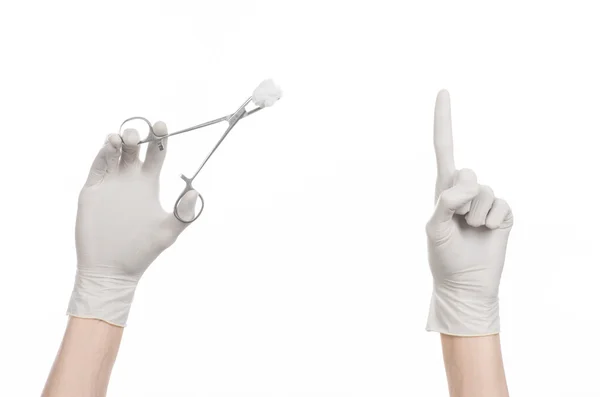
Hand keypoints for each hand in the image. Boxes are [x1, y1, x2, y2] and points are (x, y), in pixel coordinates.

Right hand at [67, 122, 197, 325]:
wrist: (111, 269)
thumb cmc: (142, 252)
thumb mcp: (168, 231)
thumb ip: (183, 213)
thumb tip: (197, 192)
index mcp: (148, 184)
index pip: (156, 154)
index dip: (160, 139)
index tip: (162, 125)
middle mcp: (130, 180)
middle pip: (134, 148)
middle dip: (137, 135)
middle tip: (140, 134)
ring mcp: (110, 183)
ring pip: (114, 152)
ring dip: (118, 140)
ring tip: (122, 139)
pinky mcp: (92, 190)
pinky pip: (97, 166)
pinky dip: (103, 153)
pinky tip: (109, 148)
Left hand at [425, 90, 513, 335]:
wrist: (466, 284)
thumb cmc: (444, 256)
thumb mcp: (434, 229)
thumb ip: (444, 202)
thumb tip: (465, 184)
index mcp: (443, 189)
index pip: (444, 148)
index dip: (444, 121)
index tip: (443, 91)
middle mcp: (464, 190)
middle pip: (467, 173)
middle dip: (461, 199)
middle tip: (457, 222)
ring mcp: (485, 201)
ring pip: (484, 192)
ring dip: (475, 216)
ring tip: (470, 232)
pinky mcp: (503, 213)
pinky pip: (501, 205)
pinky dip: (492, 222)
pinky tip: (487, 234)